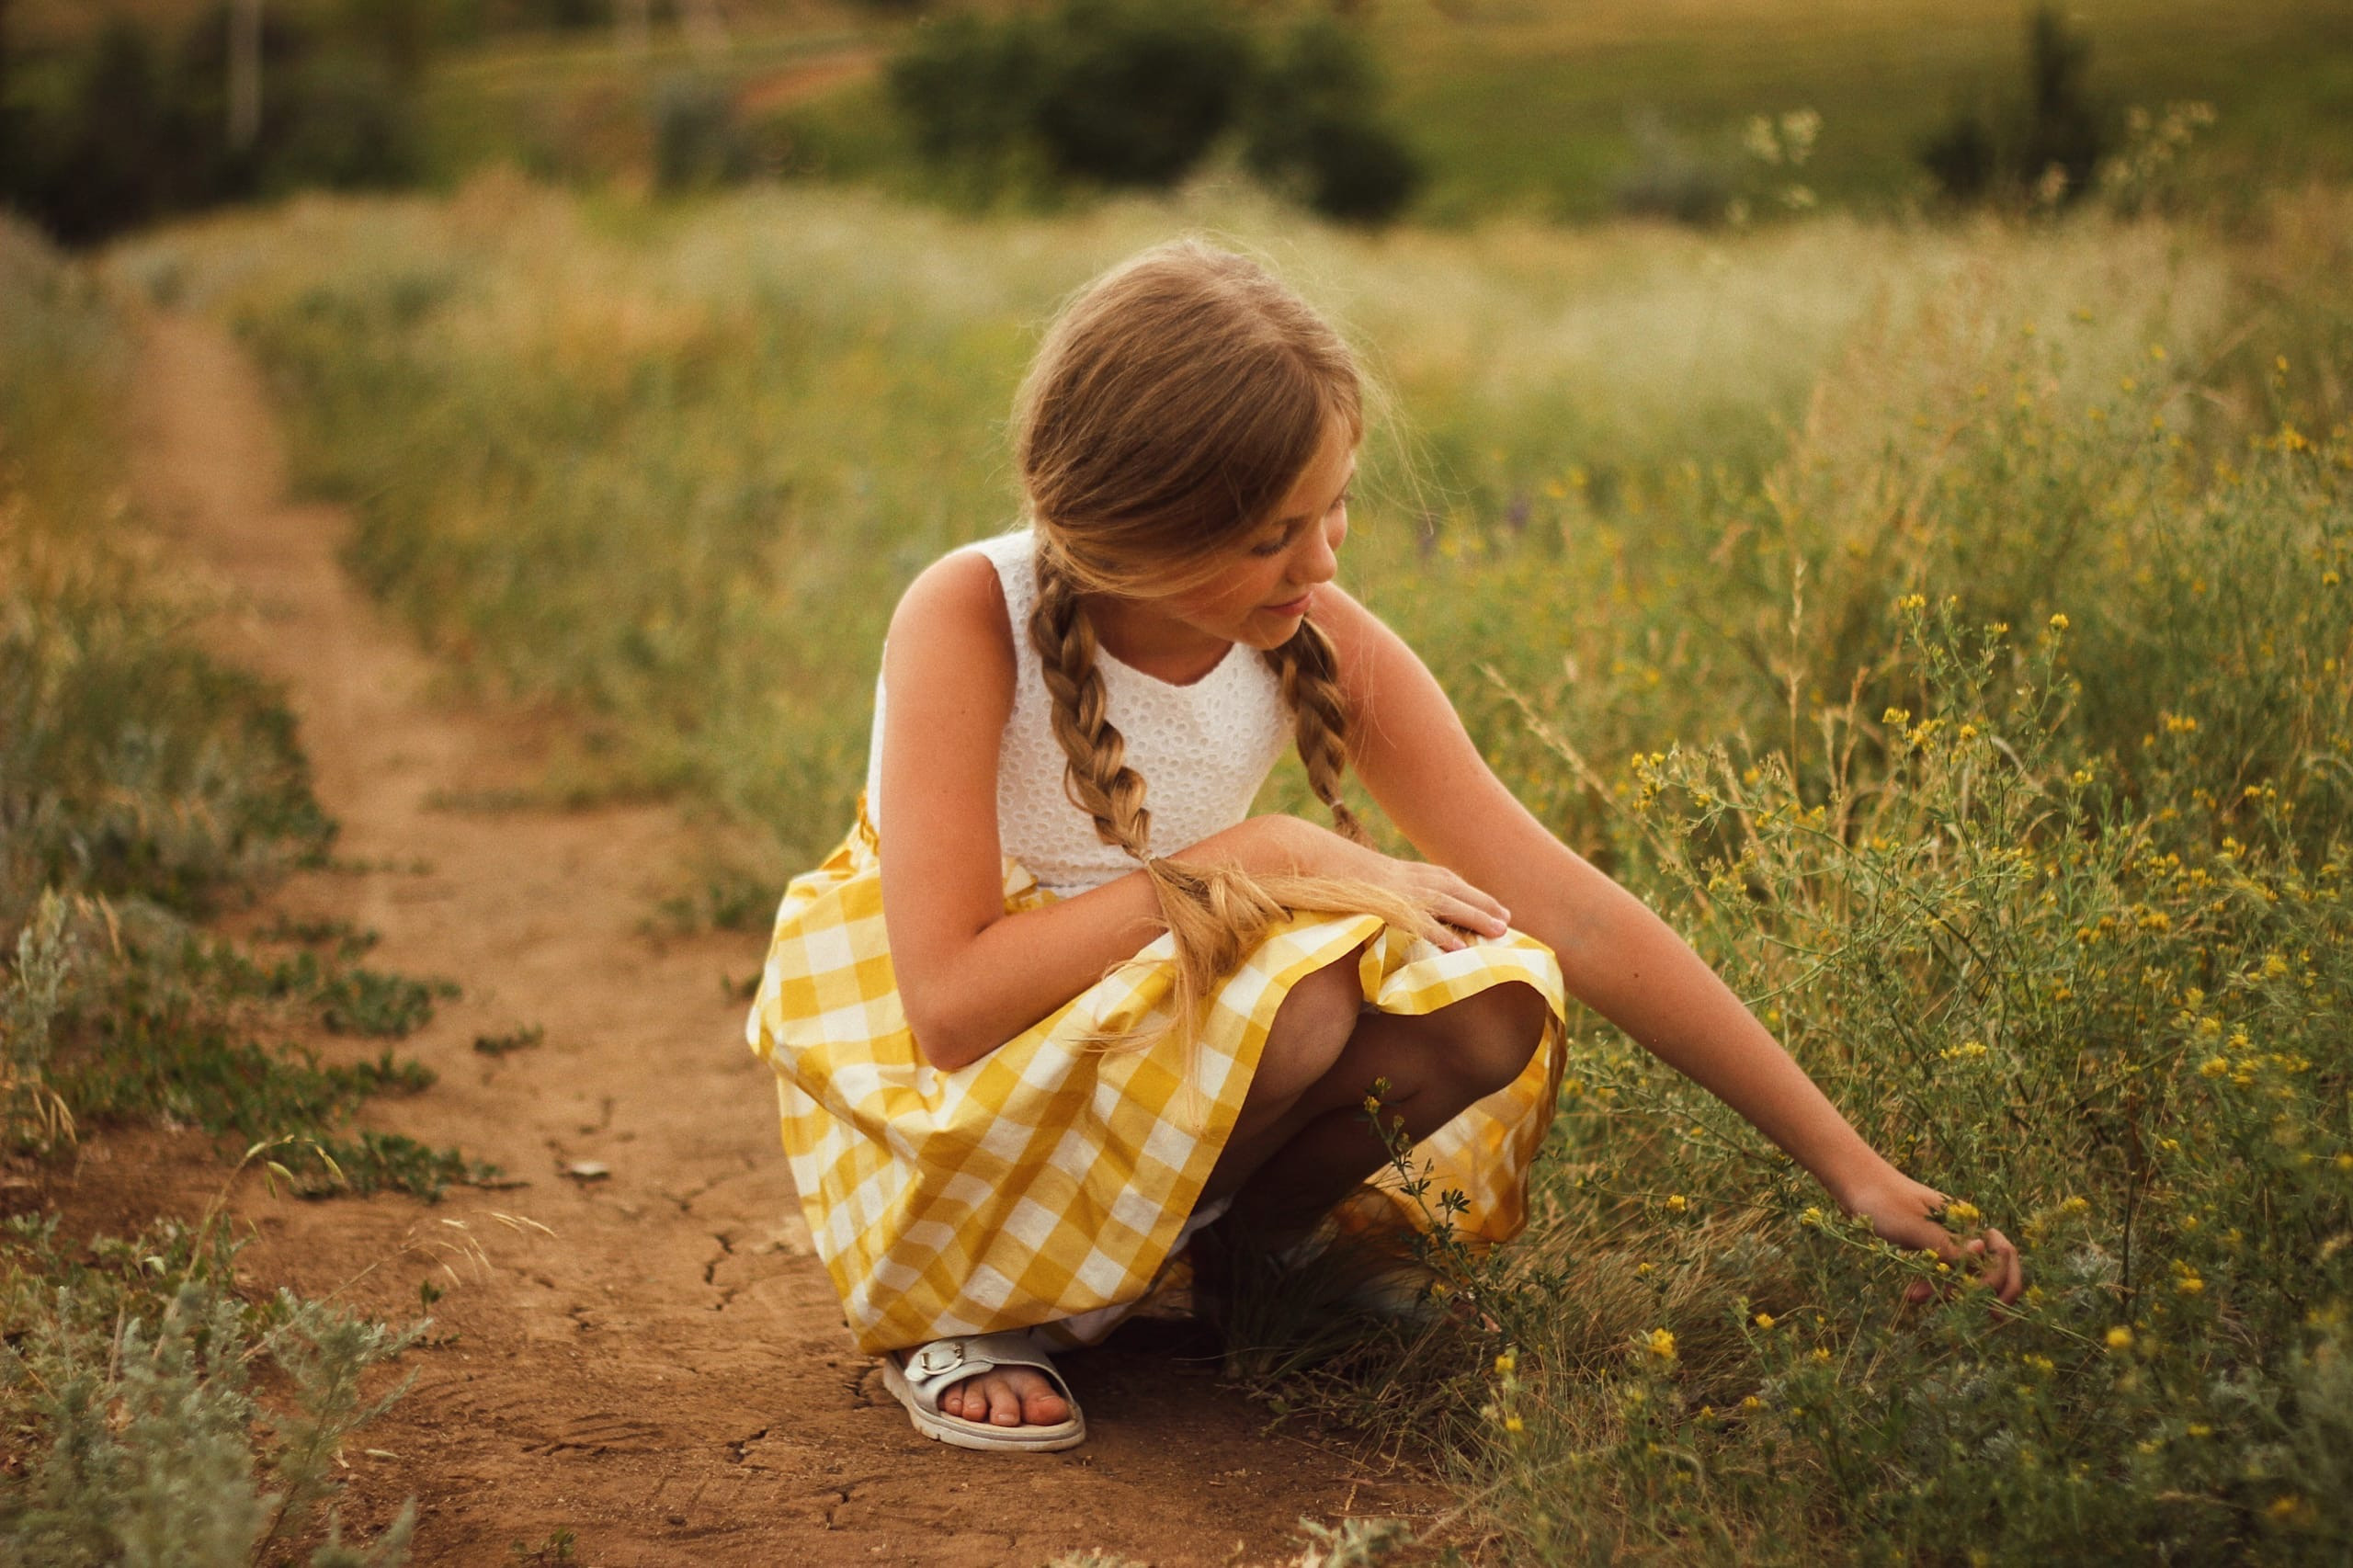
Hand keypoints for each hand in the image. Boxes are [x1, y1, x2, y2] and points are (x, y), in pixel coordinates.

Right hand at [1283, 817, 1512, 951]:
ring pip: (1445, 901)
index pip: (1438, 877)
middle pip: (1451, 886)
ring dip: (1475, 915)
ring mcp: (1393, 888)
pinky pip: (1418, 922)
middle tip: (1507, 919)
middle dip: (1480, 901)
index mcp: (1392, 870)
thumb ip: (1362, 891)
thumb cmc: (1313, 867)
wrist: (1295, 853)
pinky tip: (1459, 949)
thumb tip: (1363, 907)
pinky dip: (1441, 934)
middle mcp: (1399, 876)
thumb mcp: (1345, 879)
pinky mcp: (1382, 903)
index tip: (1485, 902)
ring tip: (1501, 931)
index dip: (1464, 890)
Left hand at [1843, 1169, 2023, 1307]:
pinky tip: (1913, 1294)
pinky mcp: (1929, 1245)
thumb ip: (1948, 1243)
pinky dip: (1933, 1285)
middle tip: (1986, 1317)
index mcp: (1966, 1219)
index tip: (1985, 1304)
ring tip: (1917, 1298)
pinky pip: (1942, 1271)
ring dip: (1951, 1291)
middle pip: (1991, 1265)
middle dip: (1986, 1291)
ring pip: (1964, 1272)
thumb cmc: (1883, 1201)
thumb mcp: (1914, 1226)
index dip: (2001, 1280)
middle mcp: (1963, 1229)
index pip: (2002, 1253)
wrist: (1856, 1185)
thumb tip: (1985, 1250)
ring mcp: (1946, 1238)